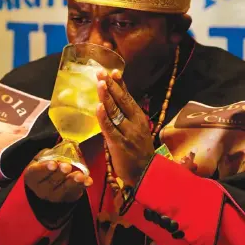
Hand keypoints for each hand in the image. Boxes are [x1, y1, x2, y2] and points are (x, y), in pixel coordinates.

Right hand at [25, 150, 92, 202]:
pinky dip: (83, 186)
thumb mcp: (43, 157)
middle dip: (60, 174)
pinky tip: (88, 181)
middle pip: (51, 182)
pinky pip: (75, 192)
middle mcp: (41, 189)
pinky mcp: (67, 198)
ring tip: (80, 176)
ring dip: (73, 182)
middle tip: (67, 167)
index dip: (45, 168)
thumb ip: (49, 154)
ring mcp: (54, 196)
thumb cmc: (46, 165)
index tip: (53, 164)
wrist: (50, 179)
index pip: (36, 173)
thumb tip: (61, 150)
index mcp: (32, 176)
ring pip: (63, 190)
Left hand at [96, 69, 154, 187]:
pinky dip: (104, 117)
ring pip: (115, 112)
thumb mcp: (136, 129)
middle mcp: (135, 122)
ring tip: (100, 83)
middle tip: (101, 72)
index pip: (128, 97)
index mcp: (139, 117)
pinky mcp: (120, 144)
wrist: (146, 173)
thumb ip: (126, 117)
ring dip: (107, 97)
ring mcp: (128, 133)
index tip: (113, 71)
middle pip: (122, 101)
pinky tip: (98, 107)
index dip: (120, 84)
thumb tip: (112, 102)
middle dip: (111, 85)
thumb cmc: (138, 150)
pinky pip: (110, 128)